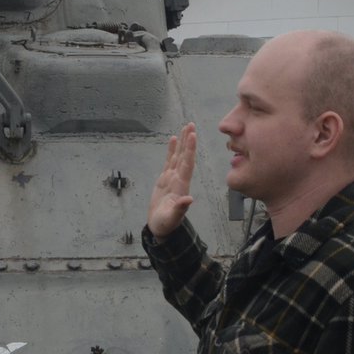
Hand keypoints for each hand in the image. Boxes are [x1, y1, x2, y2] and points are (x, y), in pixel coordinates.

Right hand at [147, 123, 196, 239]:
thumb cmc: (166, 224)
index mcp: (181, 186)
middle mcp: (179, 179)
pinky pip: (169, 161)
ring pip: (178, 156)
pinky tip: (173, 139)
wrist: (161, 227)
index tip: (192, 136)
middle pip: (184, 156)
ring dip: (182, 143)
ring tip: (185, 127)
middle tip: (191, 125)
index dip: (189, 150)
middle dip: (188, 141)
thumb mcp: (171, 218)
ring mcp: (172, 178)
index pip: (187, 164)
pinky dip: (171, 150)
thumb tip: (189, 199)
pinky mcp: (165, 179)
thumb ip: (180, 209)